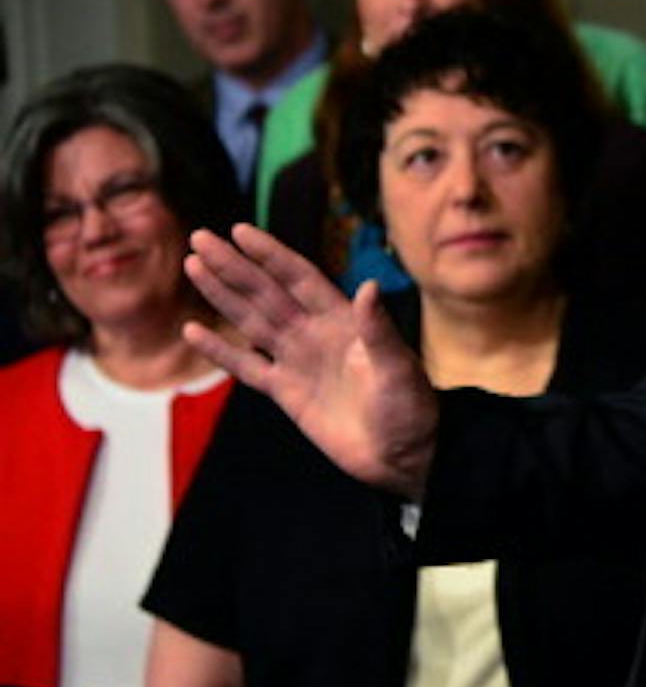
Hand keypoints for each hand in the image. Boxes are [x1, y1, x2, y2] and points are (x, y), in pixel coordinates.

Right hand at [183, 224, 437, 499]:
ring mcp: (298, 361)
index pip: (299, 278)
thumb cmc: (410, 408)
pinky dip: (220, 350)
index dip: (271, 255)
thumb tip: (369, 287)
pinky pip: (246, 367)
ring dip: (222, 295)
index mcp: (344, 320)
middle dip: (234, 266)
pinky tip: (193, 330)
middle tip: (200, 238)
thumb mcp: (398, 367)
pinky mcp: (286, 393)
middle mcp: (315, 333)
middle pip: (266, 292)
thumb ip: (378, 329)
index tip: (240, 231)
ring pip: (251, 321)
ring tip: (194, 267)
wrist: (401, 456)